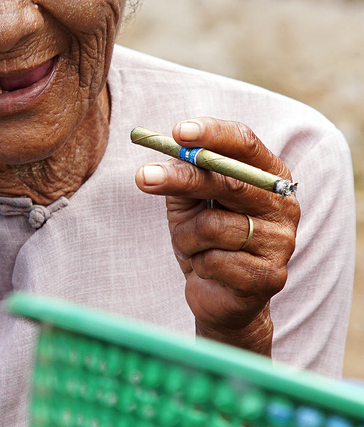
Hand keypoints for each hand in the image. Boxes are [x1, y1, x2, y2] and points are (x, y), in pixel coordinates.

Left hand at [134, 117, 299, 355]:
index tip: (178, 131)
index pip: (245, 143)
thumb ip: (184, 173)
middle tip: (143, 177)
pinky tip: (207, 269)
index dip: (213, 134)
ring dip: (185, 237)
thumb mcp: (190, 200)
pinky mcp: (270, 276)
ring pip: (212, 225)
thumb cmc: (204, 238)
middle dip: (182, 178)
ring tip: (191, 246)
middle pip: (229, 181)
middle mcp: (283, 205)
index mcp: (268, 175)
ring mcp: (281, 242)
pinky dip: (197, 262)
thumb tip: (168, 154)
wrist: (218, 295)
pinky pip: (213, 260)